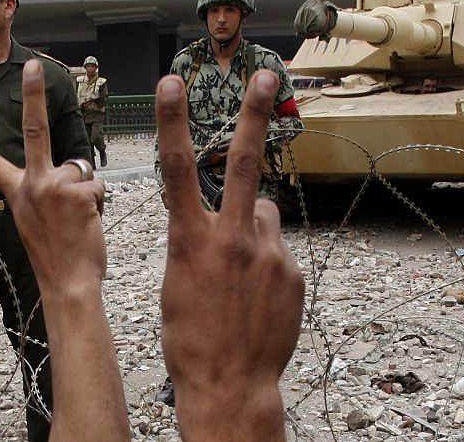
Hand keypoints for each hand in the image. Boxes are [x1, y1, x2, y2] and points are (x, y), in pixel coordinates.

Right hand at [0, 60, 105, 296]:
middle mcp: (33, 184)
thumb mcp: (38, 220)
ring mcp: (54, 185)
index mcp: (19, 193)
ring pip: (82, 171)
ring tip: (78, 220)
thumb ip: (47, 191)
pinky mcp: (78, 191)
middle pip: (35, 130)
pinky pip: (98, 185)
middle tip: (32, 64)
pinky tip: (88, 223)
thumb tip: (73, 171)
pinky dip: (98, 203)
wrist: (67, 282)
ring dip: (87, 193)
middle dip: (33, 93)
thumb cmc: (57, 254)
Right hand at [157, 72, 304, 441]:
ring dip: (253, 227)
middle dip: (254, 116)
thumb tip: (212, 219)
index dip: (171, 121)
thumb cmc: (191, 339)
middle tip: (267, 78)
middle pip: (244, 163)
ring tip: (242, 271)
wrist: (232, 385)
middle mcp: (233, 239)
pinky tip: (259, 295)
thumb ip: (196, 242)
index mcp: (191, 241)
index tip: (171, 83)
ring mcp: (268, 254)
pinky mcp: (292, 271)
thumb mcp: (176, 284)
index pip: (177, 169)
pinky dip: (268, 262)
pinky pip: (278, 250)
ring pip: (264, 214)